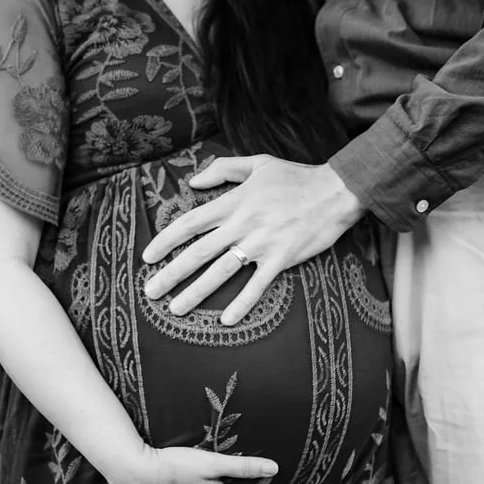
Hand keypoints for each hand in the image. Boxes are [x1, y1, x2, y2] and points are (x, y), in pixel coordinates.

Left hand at [142, 156, 365, 324]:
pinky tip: (226, 320)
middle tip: (149, 292)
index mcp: (233, 203)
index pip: (189, 223)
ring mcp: (261, 244)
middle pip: (197, 253)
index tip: (147, 257)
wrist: (335, 191)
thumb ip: (223, 170)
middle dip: (170, 274)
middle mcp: (241, 225)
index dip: (165, 241)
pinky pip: (257, 286)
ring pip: (221, 272)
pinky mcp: (282, 259)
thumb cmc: (296, 177)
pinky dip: (241, 303)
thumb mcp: (258, 163)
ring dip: (196, 293)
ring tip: (175, 309)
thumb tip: (193, 180)